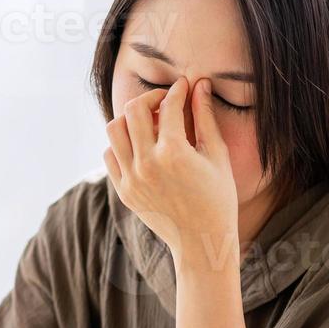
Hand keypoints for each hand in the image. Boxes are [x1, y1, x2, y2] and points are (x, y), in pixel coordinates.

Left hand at [103, 77, 239, 270]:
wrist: (201, 242)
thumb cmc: (218, 198)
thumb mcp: (217, 155)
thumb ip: (205, 117)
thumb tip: (200, 85)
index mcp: (173, 152)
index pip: (168, 105)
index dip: (178, 90)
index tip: (185, 86)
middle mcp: (147, 163)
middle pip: (133, 110)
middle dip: (151, 98)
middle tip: (165, 102)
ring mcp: (131, 178)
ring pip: (114, 130)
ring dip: (132, 119)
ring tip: (151, 123)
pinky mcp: (123, 190)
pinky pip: (110, 154)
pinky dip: (122, 144)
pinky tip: (142, 146)